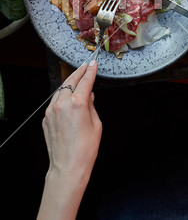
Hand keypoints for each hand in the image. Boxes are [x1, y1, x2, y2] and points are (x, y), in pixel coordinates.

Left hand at [38, 61, 101, 219]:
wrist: (68, 166)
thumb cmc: (85, 149)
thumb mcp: (96, 123)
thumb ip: (91, 105)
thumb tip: (89, 96)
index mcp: (77, 103)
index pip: (85, 81)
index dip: (91, 71)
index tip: (94, 64)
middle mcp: (62, 104)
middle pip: (71, 81)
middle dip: (79, 72)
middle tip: (86, 66)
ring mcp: (52, 111)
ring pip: (61, 89)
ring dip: (69, 82)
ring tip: (77, 77)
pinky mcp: (46, 118)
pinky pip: (55, 101)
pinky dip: (62, 95)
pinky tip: (68, 96)